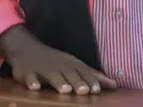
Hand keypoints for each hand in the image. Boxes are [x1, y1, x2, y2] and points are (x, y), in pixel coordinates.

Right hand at [0, 26, 116, 94]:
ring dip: (59, 82)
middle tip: (85, 91)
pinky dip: (32, 82)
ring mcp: (43, 68)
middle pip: (69, 74)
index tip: (97, 90)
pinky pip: (29, 77)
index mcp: (71, 64)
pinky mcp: (27, 72)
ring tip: (66, 90)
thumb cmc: (57, 61)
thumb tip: (115, 85)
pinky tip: (35, 87)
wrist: (28, 50)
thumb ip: (94, 76)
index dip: (90, 81)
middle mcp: (59, 65)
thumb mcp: (76, 66)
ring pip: (51, 76)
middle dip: (77, 82)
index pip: (83, 72)